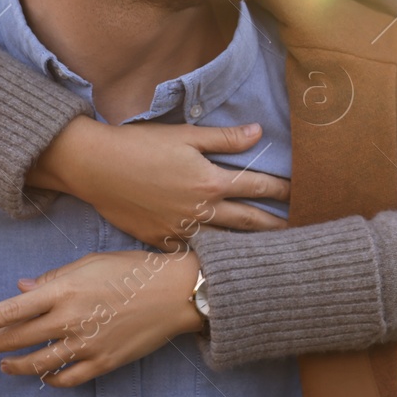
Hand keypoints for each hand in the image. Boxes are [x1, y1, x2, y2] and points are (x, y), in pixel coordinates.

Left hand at [0, 249, 201, 385]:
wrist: (177, 291)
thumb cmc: (134, 269)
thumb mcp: (91, 263)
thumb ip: (54, 277)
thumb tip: (21, 287)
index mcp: (64, 290)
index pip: (10, 311)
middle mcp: (70, 319)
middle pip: (15, 339)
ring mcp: (86, 343)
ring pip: (37, 363)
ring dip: (14, 365)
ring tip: (2, 364)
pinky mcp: (103, 361)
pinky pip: (67, 378)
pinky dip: (51, 379)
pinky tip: (44, 375)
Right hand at [28, 117, 289, 247]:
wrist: (95, 167)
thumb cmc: (141, 145)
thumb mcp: (186, 135)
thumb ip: (225, 138)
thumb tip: (259, 133)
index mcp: (210, 181)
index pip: (258, 187)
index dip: (282, 190)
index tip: (301, 195)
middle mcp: (200, 210)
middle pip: (248, 222)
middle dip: (275, 227)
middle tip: (299, 235)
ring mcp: (180, 230)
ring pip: (224, 242)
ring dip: (248, 248)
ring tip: (270, 253)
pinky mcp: (160, 241)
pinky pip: (192, 253)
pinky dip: (210, 257)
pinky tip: (223, 263)